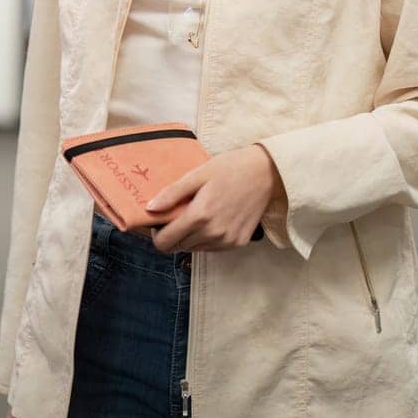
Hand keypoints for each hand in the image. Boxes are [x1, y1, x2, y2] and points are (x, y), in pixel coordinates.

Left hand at [145, 144, 284, 252]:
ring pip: (194, 249)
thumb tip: (149, 209)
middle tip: (180, 212)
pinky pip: (212, 248)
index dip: (157, 233)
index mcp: (200, 216)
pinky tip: (213, 218)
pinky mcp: (238, 243)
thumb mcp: (198, 174)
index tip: (160, 220)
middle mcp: (213, 234)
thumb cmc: (231, 168)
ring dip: (190, 236)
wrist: (267, 173)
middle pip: (178, 247)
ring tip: (199, 212)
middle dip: (173, 232)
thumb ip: (172, 194)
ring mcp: (227, 241)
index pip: (165, 243)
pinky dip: (206, 237)